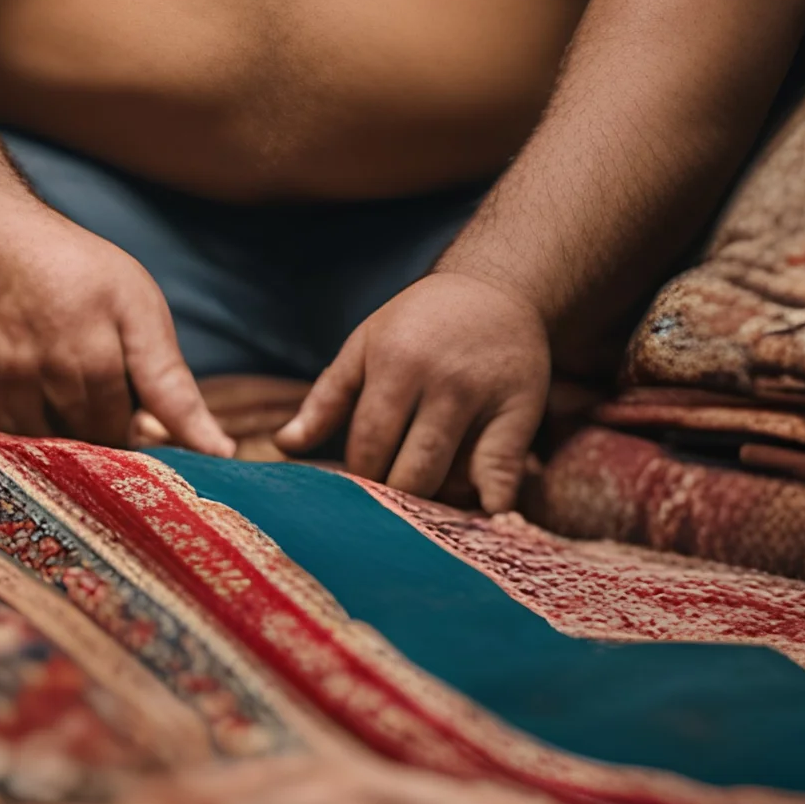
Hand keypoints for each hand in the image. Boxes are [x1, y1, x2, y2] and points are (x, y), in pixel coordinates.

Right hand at [0, 198, 231, 455]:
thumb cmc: (78, 268)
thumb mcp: (138, 306)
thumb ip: (172, 383)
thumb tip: (218, 450)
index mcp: (94, 353)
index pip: (122, 434)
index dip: (133, 438)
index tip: (138, 434)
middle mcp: (44, 370)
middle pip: (82, 441)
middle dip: (100, 433)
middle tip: (104, 404)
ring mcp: (0, 380)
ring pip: (41, 446)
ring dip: (58, 435)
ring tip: (66, 397)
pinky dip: (18, 430)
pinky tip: (29, 401)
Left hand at [273, 269, 550, 512]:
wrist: (496, 288)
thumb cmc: (419, 324)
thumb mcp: (366, 346)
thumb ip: (326, 399)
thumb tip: (284, 446)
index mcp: (394, 362)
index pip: (369, 445)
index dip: (361, 479)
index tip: (359, 494)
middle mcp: (440, 380)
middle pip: (409, 472)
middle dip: (394, 500)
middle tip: (389, 510)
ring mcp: (483, 398)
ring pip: (451, 480)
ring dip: (434, 505)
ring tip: (423, 509)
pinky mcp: (521, 412)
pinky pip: (503, 476)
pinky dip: (489, 504)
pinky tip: (475, 515)